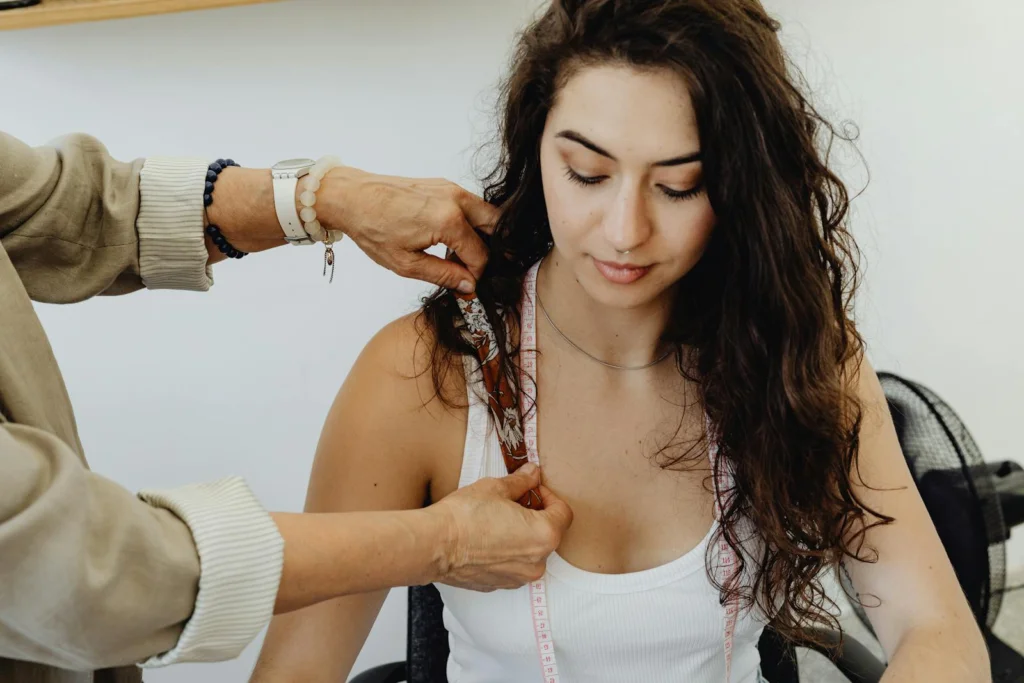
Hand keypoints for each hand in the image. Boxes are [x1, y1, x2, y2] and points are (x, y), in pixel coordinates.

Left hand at [317, 167, 499, 291]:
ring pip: (486, 213)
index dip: (476, 275)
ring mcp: (451, 188)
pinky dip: (470, 222)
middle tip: (479, 269)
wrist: (351, 197)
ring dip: (482, 235)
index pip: (480, 254)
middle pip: (496, 227)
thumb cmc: (372, 226)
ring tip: (461, 256)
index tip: (466, 285)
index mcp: (448, 220)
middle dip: (493, 250)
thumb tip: (468, 284)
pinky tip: (451, 240)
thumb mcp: (406, 263)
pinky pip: (470, 204)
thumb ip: (443, 275)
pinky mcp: (443, 184)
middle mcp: (455, 199)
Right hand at [428, 464, 572, 591]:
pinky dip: (506, 552)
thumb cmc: (464, 516)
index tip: (532, 489)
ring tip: (497, 520)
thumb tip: (533, 474)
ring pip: (531, 551)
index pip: (563, 513)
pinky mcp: (499, 585)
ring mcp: (518, 577)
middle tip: (513, 501)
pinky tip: (487, 538)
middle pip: (548, 533)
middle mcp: (537, 562)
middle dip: (535, 515)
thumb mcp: (496, 488)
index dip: (549, 496)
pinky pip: (513, 565)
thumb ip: (522, 482)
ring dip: (521, 535)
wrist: (434, 545)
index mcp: (544, 535)